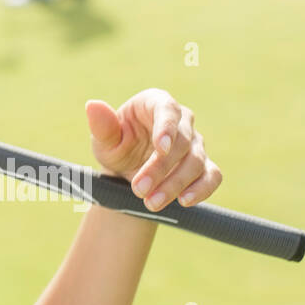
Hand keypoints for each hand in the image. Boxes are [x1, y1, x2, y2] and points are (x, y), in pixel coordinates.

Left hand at [85, 89, 222, 211]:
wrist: (127, 169)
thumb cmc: (115, 145)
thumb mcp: (104, 138)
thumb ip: (102, 125)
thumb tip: (92, 105)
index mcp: (155, 102)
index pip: (167, 110)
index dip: (166, 129)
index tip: (161, 150)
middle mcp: (181, 119)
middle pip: (181, 142)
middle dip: (160, 168)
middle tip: (139, 190)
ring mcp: (196, 142)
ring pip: (196, 161)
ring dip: (174, 184)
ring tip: (151, 202)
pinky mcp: (205, 165)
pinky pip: (212, 176)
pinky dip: (202, 189)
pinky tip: (185, 201)